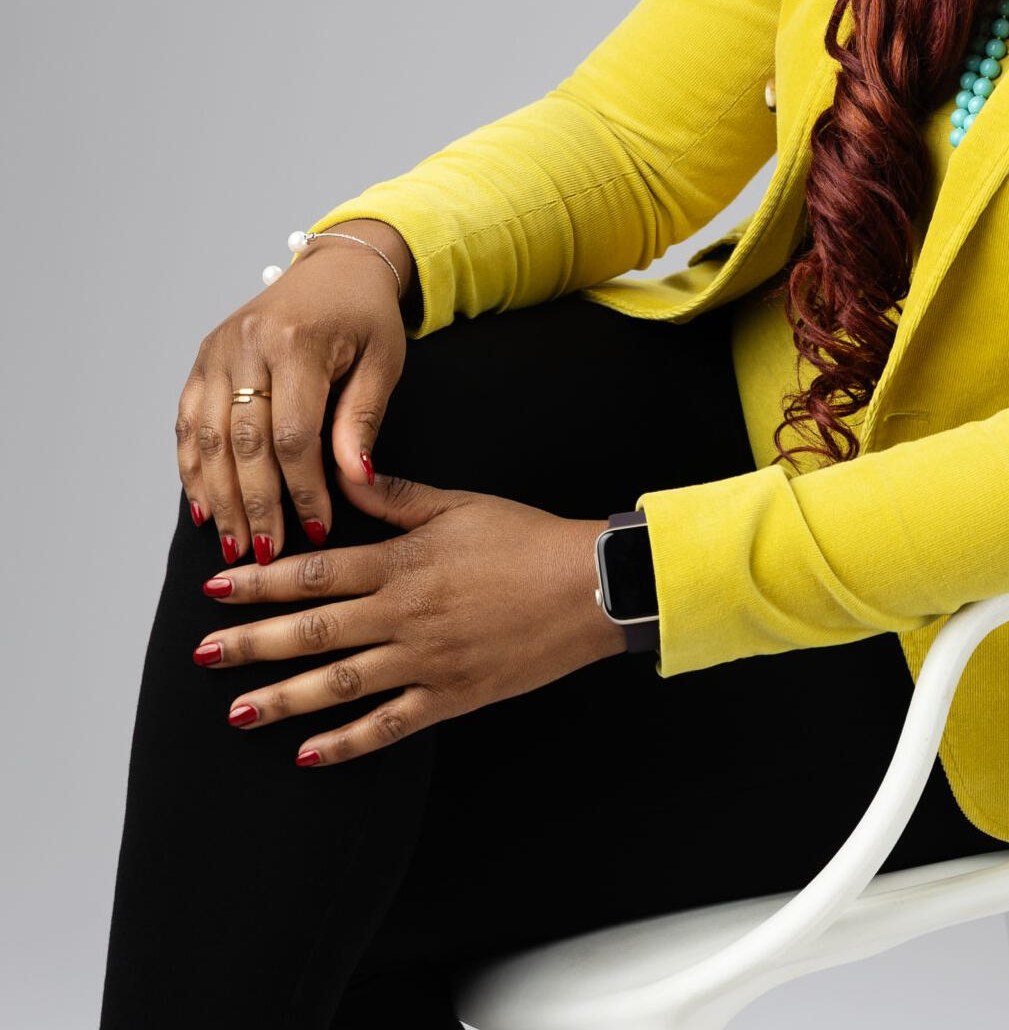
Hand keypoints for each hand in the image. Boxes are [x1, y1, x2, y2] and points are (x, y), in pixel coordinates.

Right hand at [175, 220, 411, 568]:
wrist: (336, 267)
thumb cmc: (366, 316)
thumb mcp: (383, 361)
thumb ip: (362, 420)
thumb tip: (354, 480)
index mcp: (297, 341)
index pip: (292, 435)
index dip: (302, 490)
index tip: (317, 530)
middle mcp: (247, 343)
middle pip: (243, 442)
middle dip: (255, 504)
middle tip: (266, 554)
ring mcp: (217, 350)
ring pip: (208, 437)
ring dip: (219, 498)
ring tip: (234, 545)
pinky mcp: (203, 358)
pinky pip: (190, 422)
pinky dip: (194, 468)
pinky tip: (206, 507)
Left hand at [190, 468, 627, 765]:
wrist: (589, 587)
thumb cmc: (527, 538)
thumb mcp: (459, 504)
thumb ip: (396, 495)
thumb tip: (345, 472)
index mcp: (403, 563)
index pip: (316, 573)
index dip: (262, 582)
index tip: (216, 590)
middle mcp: (404, 615)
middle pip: (313, 632)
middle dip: (251, 643)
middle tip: (201, 654)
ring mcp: (426, 661)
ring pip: (340, 684)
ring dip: (284, 699)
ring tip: (237, 711)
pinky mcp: (451, 696)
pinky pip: (388, 726)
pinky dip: (345, 744)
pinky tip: (306, 754)